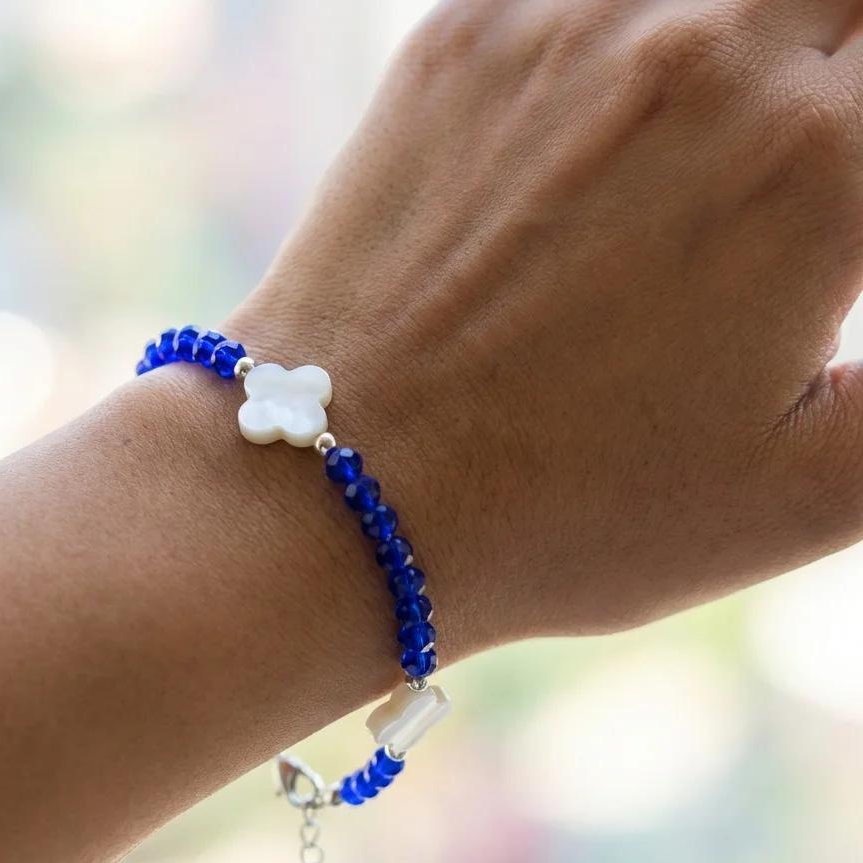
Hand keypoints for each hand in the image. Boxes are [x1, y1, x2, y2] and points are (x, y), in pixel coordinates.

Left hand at [225, 0, 862, 653]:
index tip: (839, 204)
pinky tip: (624, 99)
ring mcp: (569, 28)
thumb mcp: (800, 497)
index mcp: (819, 171)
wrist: (348, 488)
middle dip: (840, 59)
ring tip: (726, 120)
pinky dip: (637, 26)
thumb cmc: (564, 514)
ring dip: (752, 30)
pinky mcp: (463, 34)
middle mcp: (702, 58)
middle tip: (809, 138)